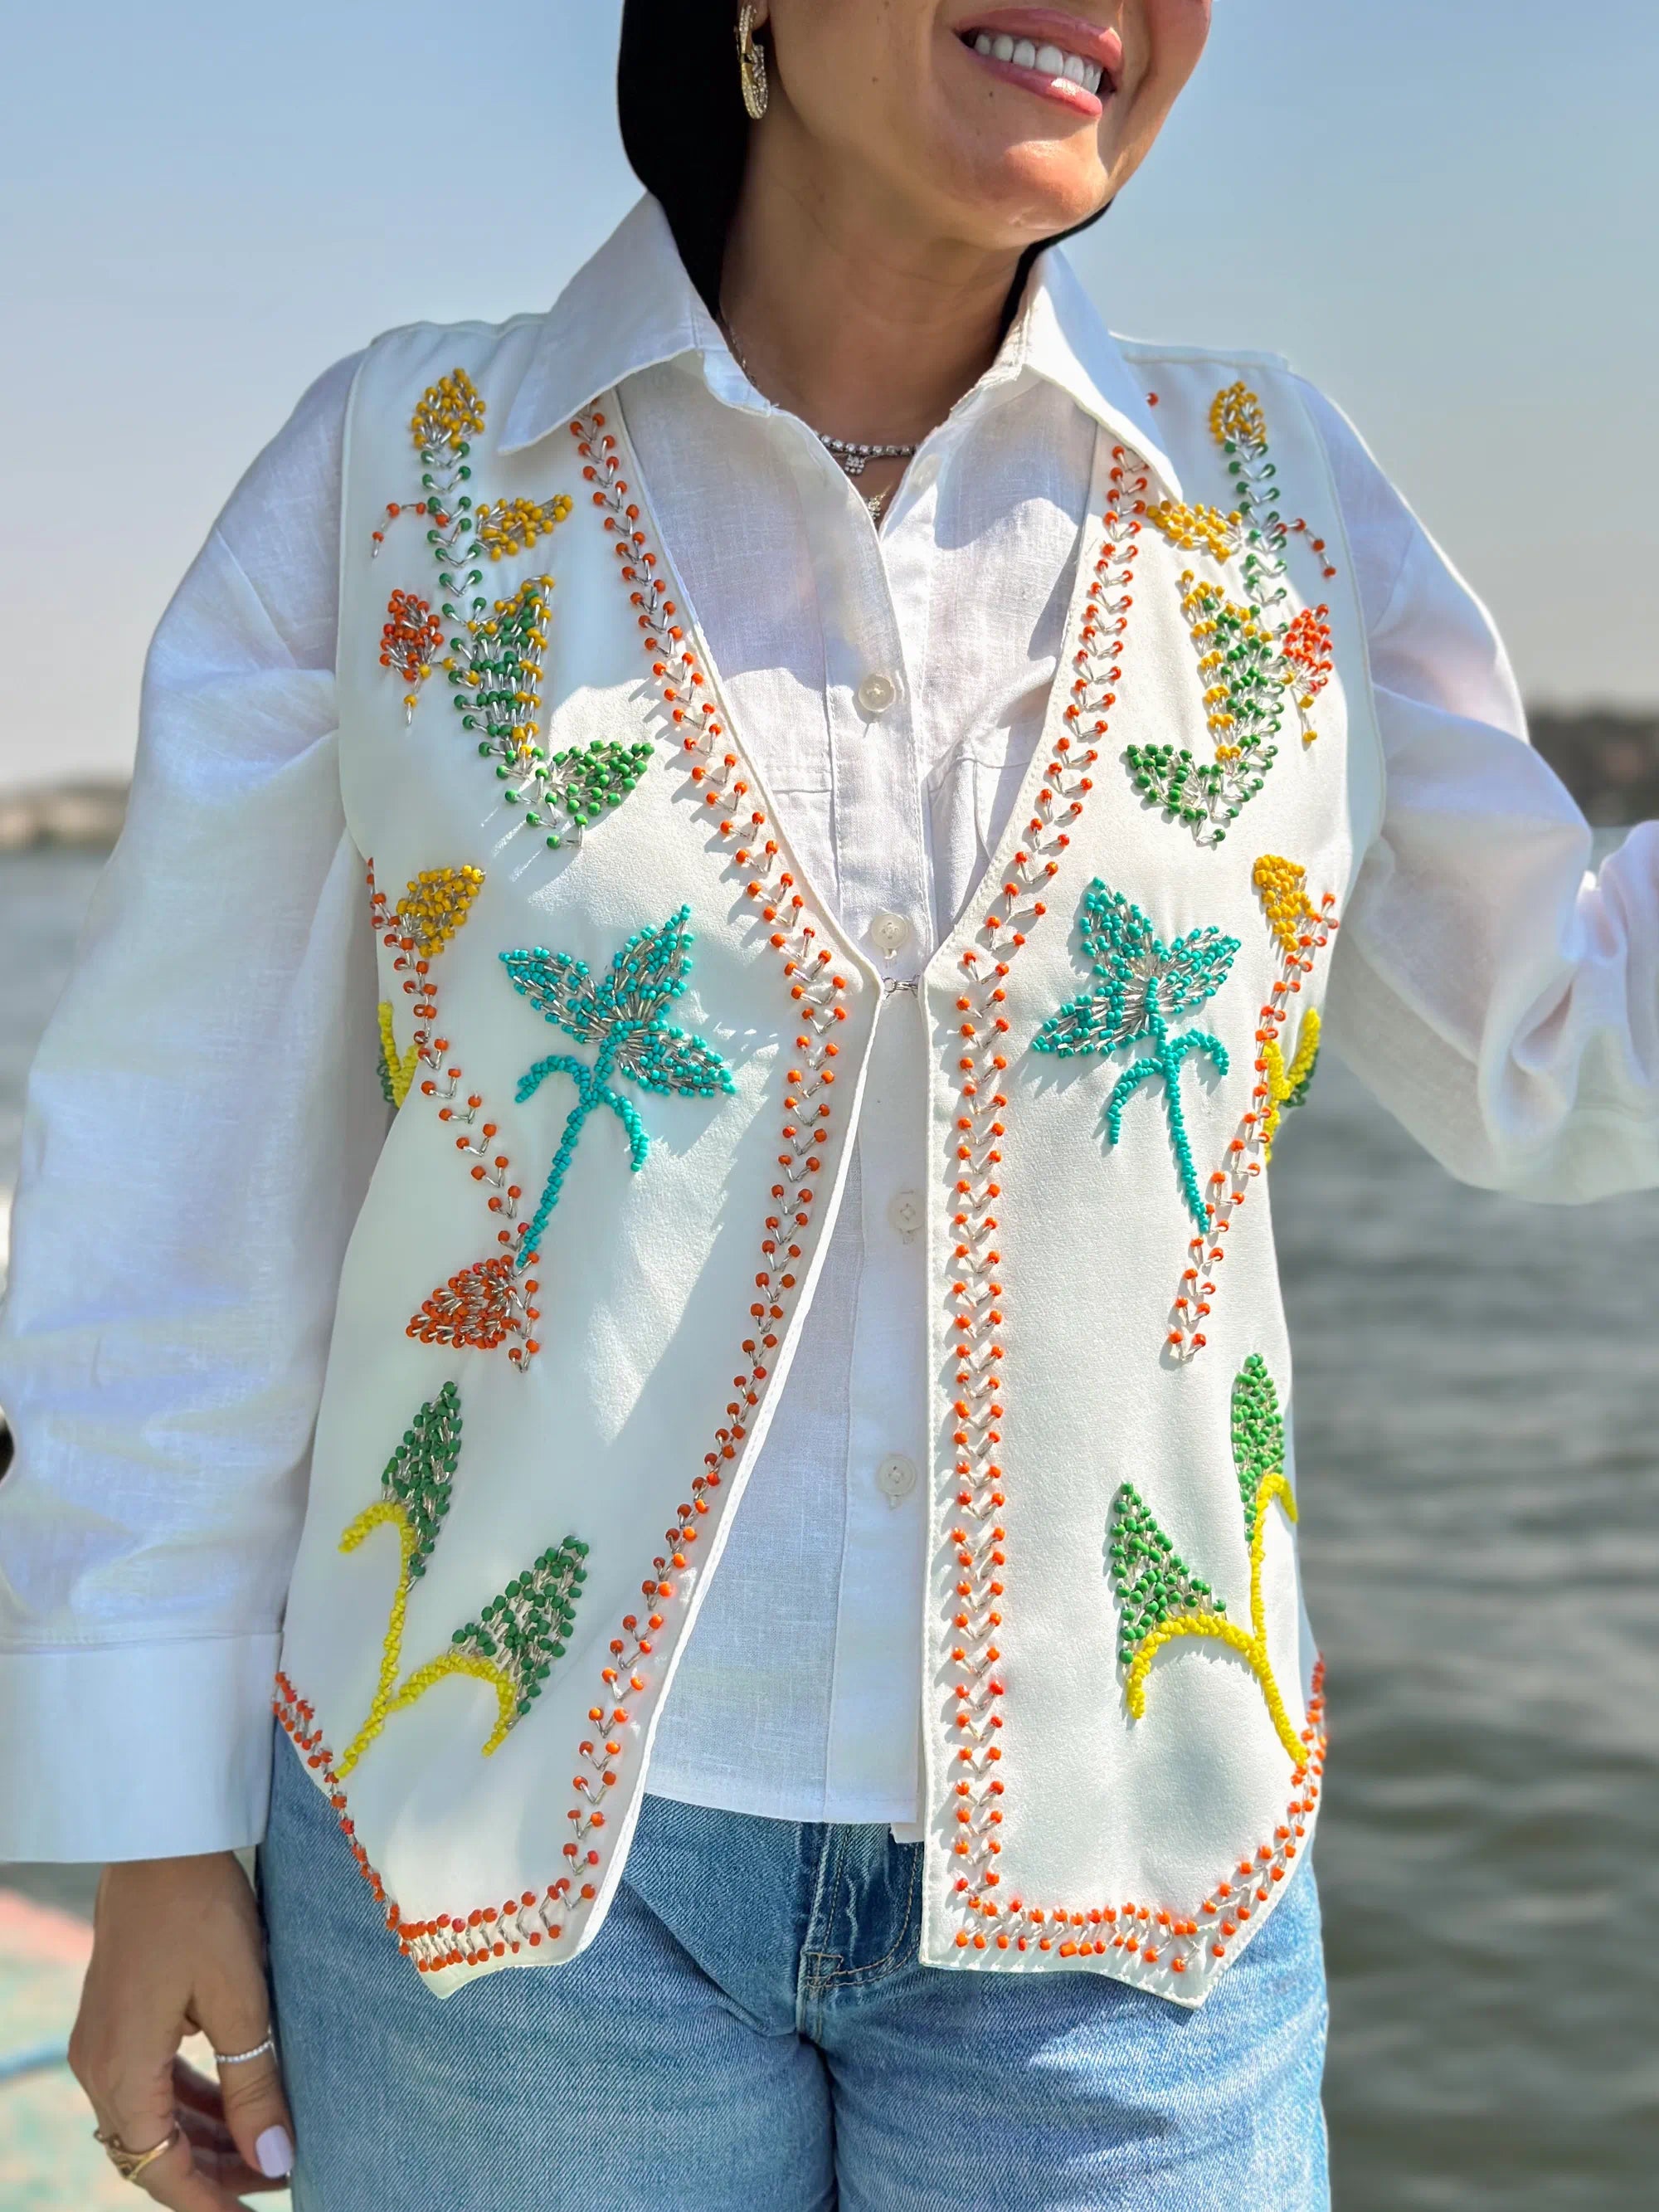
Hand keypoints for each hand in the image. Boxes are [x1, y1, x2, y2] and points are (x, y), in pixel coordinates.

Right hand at [69, 1851, 295, 2207]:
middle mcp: (99, 2065)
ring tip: (267, 2147)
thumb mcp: (241, 2001)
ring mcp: (104, 2041)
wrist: (162, 1837)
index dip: (209, 2204)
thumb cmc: (202, 1910)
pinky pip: (152, 2081)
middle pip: (152, 2149)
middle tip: (277, 2176)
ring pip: (154, 2117)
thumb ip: (254, 2087)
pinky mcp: (119, 2018)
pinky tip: (235, 2102)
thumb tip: (274, 2162)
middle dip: (214, 2171)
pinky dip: (193, 2099)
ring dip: (205, 2136)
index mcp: (119, 2071)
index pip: (159, 2170)